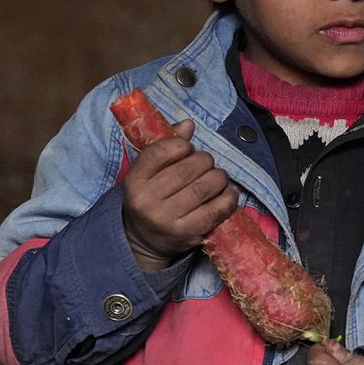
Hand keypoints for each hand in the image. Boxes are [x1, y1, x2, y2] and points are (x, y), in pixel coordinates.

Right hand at [121, 119, 240, 270]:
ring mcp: (167, 219)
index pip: (161, 151)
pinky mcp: (187, 234)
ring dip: (219, 177)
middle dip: (205, 161)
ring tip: (218, 178)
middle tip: (207, 164)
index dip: (182, 145)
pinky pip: (216, 210)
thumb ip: (166, 146)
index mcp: (134, 180)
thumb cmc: (149, 198)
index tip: (187, 149)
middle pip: (188, 168)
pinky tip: (228, 193)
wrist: (142, 241)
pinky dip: (228, 198)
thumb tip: (189, 124)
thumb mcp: (148, 172)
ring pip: (205, 187)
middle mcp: (148, 200)